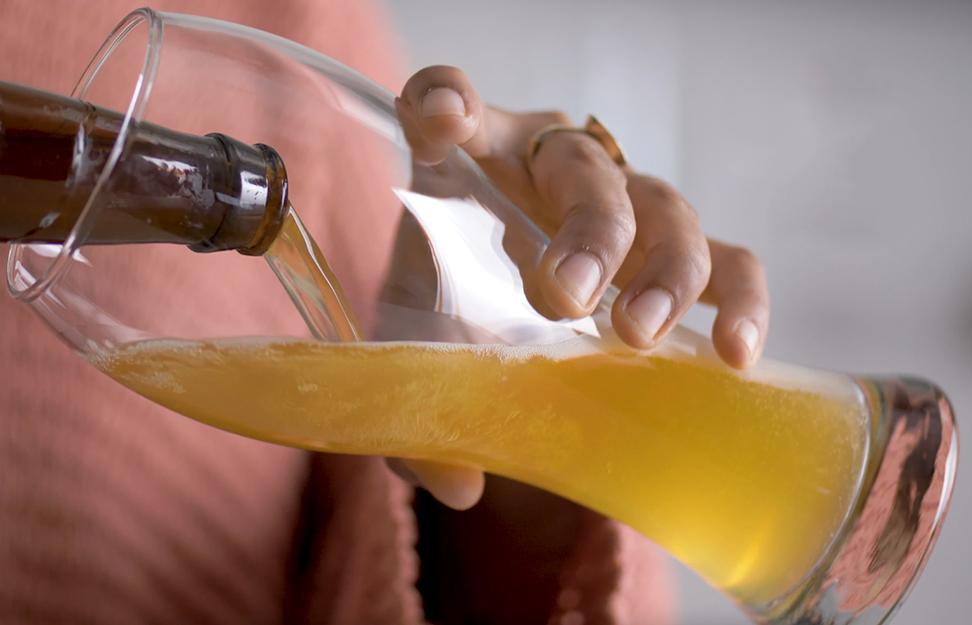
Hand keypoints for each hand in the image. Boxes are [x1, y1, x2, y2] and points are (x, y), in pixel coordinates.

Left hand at [387, 66, 769, 509]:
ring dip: (662, 270)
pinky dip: (741, 301)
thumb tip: (457, 481)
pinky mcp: (678, 252)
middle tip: (565, 298)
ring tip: (641, 334)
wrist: (503, 319)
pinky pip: (731, 258)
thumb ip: (416, 395)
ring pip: (667, 207)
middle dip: (584, 230)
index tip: (443, 121)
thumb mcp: (415, 340)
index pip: (447, 100)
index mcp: (471, 162)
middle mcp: (553, 169)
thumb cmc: (447, 306)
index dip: (445, 97)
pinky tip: (734, 353)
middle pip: (583, 166)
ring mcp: (627, 205)